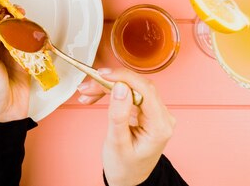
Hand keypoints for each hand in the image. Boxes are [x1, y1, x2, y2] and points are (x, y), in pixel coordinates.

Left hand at [0, 0, 30, 121]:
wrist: (4, 117)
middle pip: (2, 25)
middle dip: (7, 11)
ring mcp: (9, 56)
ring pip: (16, 33)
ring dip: (19, 22)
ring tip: (22, 13)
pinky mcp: (23, 64)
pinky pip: (27, 47)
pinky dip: (31, 38)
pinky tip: (32, 30)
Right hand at [77, 68, 175, 185]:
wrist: (129, 179)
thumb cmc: (124, 166)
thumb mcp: (117, 142)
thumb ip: (119, 114)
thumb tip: (120, 87)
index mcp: (159, 126)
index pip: (145, 90)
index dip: (123, 77)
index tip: (102, 74)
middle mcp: (162, 117)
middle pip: (136, 86)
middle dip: (110, 83)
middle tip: (87, 87)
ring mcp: (156, 113)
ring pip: (131, 88)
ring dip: (107, 88)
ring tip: (86, 93)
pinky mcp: (147, 112)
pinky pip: (129, 94)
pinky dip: (111, 93)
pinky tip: (94, 96)